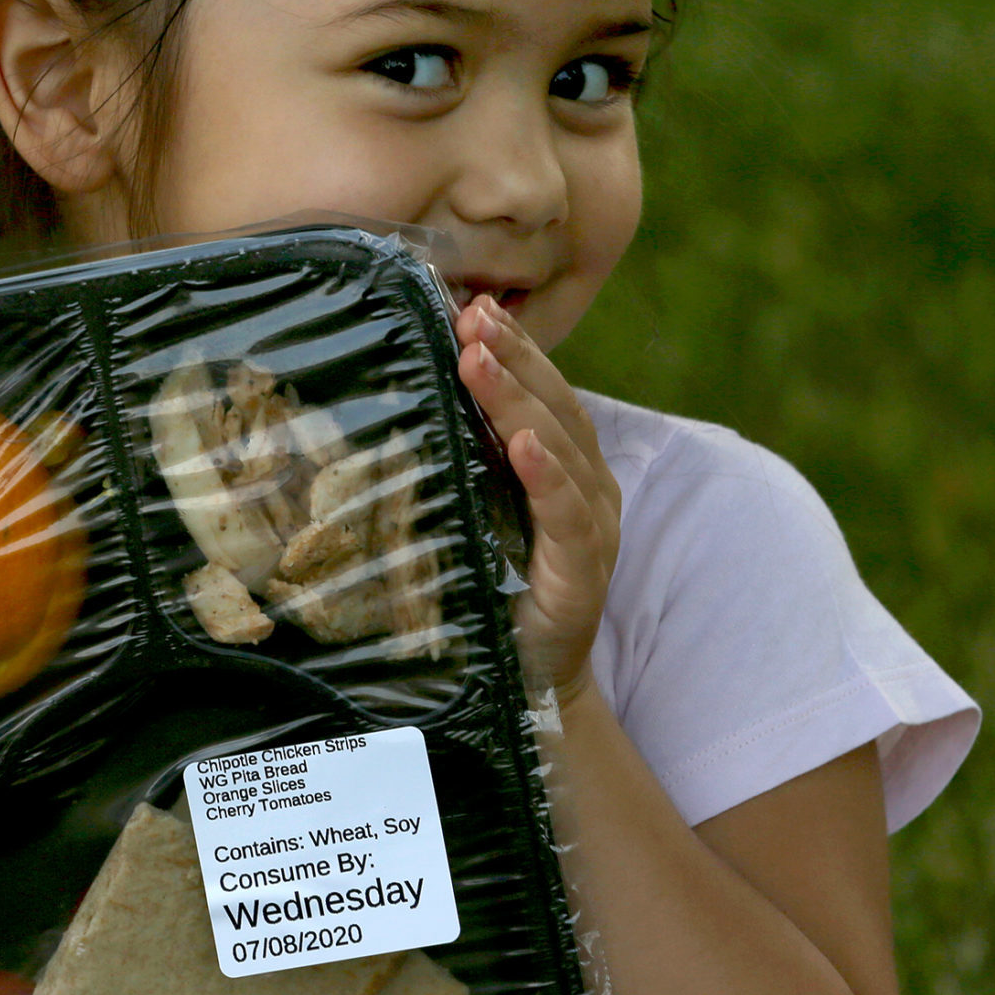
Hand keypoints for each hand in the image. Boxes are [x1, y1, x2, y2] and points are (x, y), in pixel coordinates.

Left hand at [453, 294, 620, 700]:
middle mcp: (589, 491)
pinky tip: (523, 445)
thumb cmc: (496, 596)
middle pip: (556, 408)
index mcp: (566, 472)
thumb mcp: (476, 519)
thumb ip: (462, 468)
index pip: (544, 395)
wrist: (529, 688)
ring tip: (480, 357)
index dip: (514, 349)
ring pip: (562, 448)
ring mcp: (593, 531)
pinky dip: (547, 476)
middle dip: (514, 356)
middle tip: (471, 315)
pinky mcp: (583, 575)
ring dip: (520, 399)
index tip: (470, 306)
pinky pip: (567, 517)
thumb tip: (402, 408)